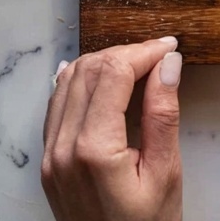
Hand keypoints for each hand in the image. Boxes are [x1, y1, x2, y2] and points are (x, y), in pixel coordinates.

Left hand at [42, 37, 182, 220]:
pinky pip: (57, 104)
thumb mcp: (166, 172)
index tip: (171, 48)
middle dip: (126, 53)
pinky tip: (101, 77)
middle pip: (89, 70)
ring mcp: (50, 155)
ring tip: (137, 65)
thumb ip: (163, 114)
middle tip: (159, 56)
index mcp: (94, 150)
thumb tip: (169, 63)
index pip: (114, 73)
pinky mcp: (48, 161)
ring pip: (69, 81)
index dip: (144, 51)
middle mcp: (63, 148)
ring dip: (103, 63)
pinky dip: (80, 81)